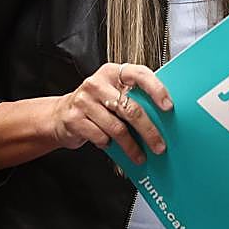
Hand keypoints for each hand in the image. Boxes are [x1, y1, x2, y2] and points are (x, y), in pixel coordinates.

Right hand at [48, 62, 172, 164]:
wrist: (60, 114)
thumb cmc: (96, 105)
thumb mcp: (112, 94)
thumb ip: (132, 98)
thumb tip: (162, 119)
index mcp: (112, 72)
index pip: (139, 74)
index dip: (156, 89)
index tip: (168, 106)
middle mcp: (97, 83)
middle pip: (130, 108)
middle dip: (148, 131)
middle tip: (158, 145)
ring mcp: (84, 100)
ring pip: (116, 128)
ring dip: (131, 146)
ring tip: (139, 156)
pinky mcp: (74, 118)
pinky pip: (100, 136)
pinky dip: (109, 145)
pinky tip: (111, 146)